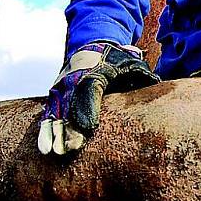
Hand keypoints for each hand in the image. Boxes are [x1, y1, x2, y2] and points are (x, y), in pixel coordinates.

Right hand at [37, 42, 159, 154]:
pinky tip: (45, 149)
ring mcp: (61, 87)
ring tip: (56, 153)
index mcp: (94, 70)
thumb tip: (155, 84)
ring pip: (55, 112)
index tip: (89, 128)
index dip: (87, 108)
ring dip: (55, 133)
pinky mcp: (54, 97)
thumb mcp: (130, 62)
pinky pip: (47, 115)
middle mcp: (73, 78)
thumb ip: (141, 74)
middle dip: (70, 128)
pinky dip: (45, 132)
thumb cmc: (115, 61)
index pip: (89, 89)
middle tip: (71, 149)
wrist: (90, 47)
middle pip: (69, 105)